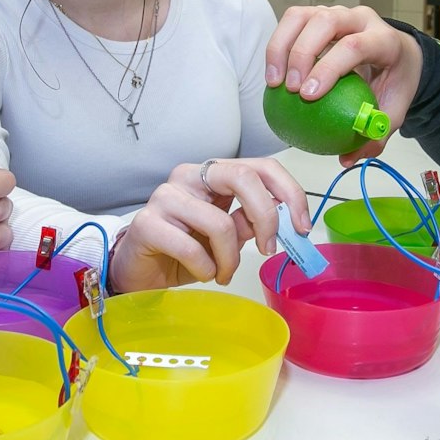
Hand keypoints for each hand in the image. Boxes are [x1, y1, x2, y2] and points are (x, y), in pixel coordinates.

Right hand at [110, 158, 310, 289]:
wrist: (137, 271)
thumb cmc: (182, 250)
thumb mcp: (225, 237)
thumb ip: (250, 222)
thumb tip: (285, 221)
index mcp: (214, 173)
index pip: (262, 167)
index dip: (290, 194)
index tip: (302, 227)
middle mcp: (190, 176)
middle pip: (244, 178)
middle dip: (266, 218)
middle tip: (268, 249)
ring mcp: (166, 196)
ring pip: (221, 223)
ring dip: (231, 259)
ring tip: (222, 272)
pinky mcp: (147, 222)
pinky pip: (192, 249)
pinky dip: (205, 269)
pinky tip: (200, 273)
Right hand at [265, 5, 422, 163]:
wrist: (398, 55)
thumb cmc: (394, 82)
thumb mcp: (394, 110)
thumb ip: (374, 135)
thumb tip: (346, 159)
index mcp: (384, 39)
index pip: (354, 45)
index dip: (328, 68)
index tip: (308, 96)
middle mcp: (360, 19)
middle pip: (325, 21)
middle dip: (302, 54)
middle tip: (290, 90)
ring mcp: (337, 13)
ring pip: (302, 16)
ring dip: (281, 47)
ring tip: (274, 83)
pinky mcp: (317, 14)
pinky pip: (291, 22)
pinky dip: (277, 45)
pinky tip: (273, 76)